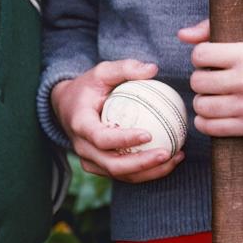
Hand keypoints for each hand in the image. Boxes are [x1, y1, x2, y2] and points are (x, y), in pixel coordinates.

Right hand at [51, 59, 184, 183]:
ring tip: (175, 157)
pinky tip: (170, 159)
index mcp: (80, 124)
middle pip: (112, 165)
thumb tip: (153, 69)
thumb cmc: (88, 87)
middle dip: (142, 164)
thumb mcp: (102, 71)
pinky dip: (146, 171)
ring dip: (149, 171)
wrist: (67, 106)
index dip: (124, 140)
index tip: (149, 134)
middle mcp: (82, 147)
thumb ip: (125, 68)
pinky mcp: (99, 167)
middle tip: (168, 153)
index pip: (101, 138)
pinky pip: (124, 174)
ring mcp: (90, 160)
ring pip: (120, 174)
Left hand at [177, 19, 242, 135]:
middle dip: (200, 79)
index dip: (200, 56)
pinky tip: (212, 113)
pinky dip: (204, 121)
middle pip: (197, 82)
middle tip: (211, 79)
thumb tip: (182, 35)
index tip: (210, 59)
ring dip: (202, 101)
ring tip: (213, 95)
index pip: (200, 54)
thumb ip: (212, 29)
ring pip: (201, 106)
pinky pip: (211, 128)